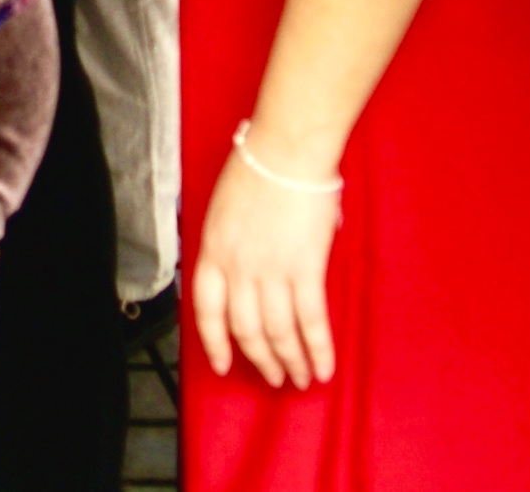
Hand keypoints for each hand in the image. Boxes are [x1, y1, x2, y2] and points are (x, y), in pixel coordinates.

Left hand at [191, 126, 344, 390]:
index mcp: (213, 250)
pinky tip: (324, 368)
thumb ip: (233, 244)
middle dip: (260, 360)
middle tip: (273, 378)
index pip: (206, 310)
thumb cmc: (260, 167)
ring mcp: (270, 271)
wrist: (286, 150)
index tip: (223, 364)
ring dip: (290, 362)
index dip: (214, 342)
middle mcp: (237, 267)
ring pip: (278, 333)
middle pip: (245, 329)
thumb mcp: (226, 209)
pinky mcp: (305, 269)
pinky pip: (311, 322)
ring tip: (300, 379)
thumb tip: (255, 269)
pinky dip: (318, 349)